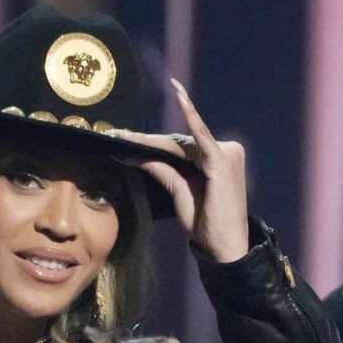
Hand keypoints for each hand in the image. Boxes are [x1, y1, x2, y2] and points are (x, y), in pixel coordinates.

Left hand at [109, 78, 248, 262]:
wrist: (225, 245)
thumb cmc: (204, 221)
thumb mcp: (178, 192)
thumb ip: (162, 171)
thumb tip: (135, 156)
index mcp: (214, 158)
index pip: (178, 147)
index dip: (150, 142)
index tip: (125, 137)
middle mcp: (223, 150)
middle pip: (177, 143)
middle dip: (145, 141)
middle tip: (116, 134)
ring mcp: (225, 152)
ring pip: (180, 143)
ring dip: (150, 140)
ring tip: (122, 135)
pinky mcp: (222, 159)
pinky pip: (200, 137)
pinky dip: (190, 116)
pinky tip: (180, 97)